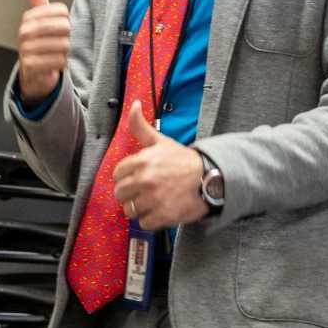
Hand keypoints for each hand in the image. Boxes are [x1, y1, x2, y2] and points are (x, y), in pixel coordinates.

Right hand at [15, 0, 69, 103]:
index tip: (59, 26)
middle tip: (60, 42)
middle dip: (67, 36)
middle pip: (64, 27)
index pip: (61, 11)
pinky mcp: (31, 66)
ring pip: (63, 45)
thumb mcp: (38, 19)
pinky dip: (61, 64)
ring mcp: (26, 49)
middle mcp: (25, 32)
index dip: (66, 20)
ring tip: (56, 53)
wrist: (32, 73)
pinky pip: (59, 61)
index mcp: (28, 18)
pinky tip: (54, 63)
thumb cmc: (39, 44)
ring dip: (65, 51)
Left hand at [113, 103, 207, 229]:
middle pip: (120, 194)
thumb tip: (134, 105)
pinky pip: (144, 223)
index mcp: (142, 161)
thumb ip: (141, 126)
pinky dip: (151, 220)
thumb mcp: (162, 141)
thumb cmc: (184, 161)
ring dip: (139, 208)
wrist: (210, 178)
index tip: (136, 178)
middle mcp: (146, 180)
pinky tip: (160, 211)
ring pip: (130, 210)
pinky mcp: (163, 215)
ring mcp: (154, 199)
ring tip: (151, 202)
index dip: (126, 177)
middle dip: (130, 194)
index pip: (117, 174)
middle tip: (143, 192)